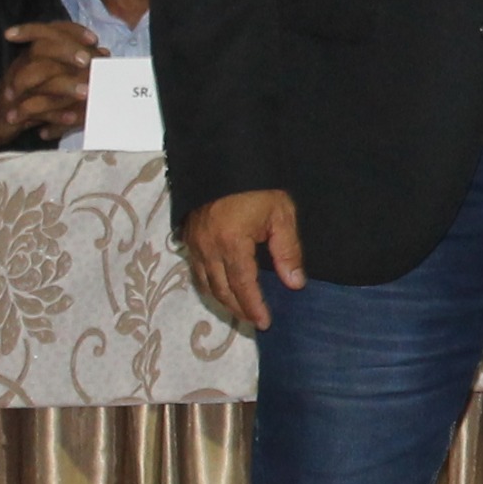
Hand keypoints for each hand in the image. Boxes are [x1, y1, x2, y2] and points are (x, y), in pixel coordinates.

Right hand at [0, 20, 104, 148]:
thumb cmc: (28, 95)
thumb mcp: (52, 76)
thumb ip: (75, 65)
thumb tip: (104, 53)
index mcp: (32, 54)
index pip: (49, 32)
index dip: (71, 32)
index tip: (93, 39)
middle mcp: (23, 65)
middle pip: (41, 49)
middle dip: (66, 51)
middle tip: (87, 61)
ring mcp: (16, 88)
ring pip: (37, 80)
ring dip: (64, 85)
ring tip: (86, 92)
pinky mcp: (13, 111)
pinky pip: (34, 111)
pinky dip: (55, 115)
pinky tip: (73, 119)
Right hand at [185, 190, 304, 329]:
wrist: (226, 161)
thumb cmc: (258, 187)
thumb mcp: (281, 215)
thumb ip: (288, 251)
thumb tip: (294, 284)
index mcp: (232, 243)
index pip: (242, 285)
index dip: (253, 306)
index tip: (264, 323)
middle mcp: (208, 247)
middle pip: (221, 290)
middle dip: (238, 309)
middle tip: (255, 322)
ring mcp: (194, 243)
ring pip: (205, 284)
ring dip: (223, 301)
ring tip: (241, 312)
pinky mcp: (188, 237)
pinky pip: (196, 271)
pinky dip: (209, 286)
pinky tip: (222, 291)